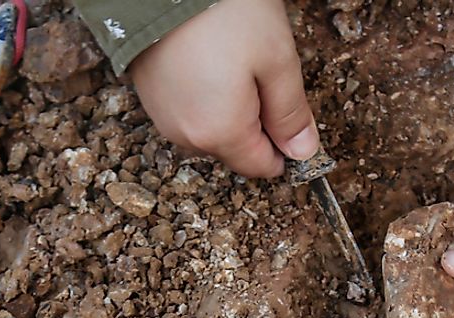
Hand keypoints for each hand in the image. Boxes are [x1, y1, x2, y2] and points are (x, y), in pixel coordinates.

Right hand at [129, 0, 318, 177]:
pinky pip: (189, 111)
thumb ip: (291, 114)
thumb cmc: (223, 13)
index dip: (284, 145)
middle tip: (259, 73)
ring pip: (212, 130)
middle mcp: (187, 136)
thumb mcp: (276, 60)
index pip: (262, 167)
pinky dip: (203, 95)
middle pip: (237, 149)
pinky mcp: (150, 97)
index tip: (289, 111)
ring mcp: (164, 118)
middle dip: (256, 122)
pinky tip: (208, 60)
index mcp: (221, 134)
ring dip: (228, 108)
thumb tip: (303, 152)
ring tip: (230, 61)